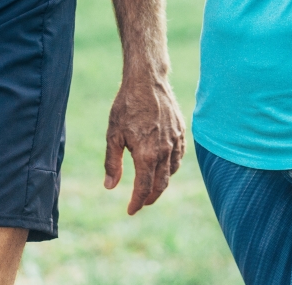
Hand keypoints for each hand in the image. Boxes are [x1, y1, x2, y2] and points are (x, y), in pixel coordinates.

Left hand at [104, 70, 185, 214]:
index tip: (130, 210)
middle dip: (151, 197)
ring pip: (172, 171)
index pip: (144, 188)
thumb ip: (112, 163)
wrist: (147, 80)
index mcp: (147, 154)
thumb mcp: (113, 135)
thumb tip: (110, 187)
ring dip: (162, 182)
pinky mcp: (180, 131)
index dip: (137, 202)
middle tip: (141, 203)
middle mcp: (164, 150)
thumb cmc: (126, 106)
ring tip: (151, 186)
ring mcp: (175, 140)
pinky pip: (179, 156)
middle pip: (161, 184)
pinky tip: (164, 166)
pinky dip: (172, 166)